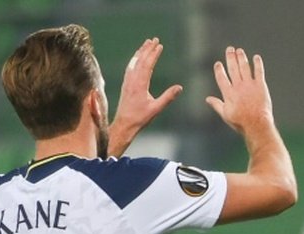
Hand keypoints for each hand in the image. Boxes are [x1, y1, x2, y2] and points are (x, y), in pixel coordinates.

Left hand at [109, 38, 182, 155]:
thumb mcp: (156, 109)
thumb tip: (179, 87)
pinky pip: (130, 67)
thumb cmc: (140, 118)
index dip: (154, 54)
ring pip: (134, 62)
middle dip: (148, 49)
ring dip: (140, 52)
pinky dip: (134, 59)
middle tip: (154, 39)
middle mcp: (132, 80)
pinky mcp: (126, 85)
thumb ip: (168, 97)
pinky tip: (136, 58)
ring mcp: (127, 82)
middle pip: (140, 60)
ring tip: (146, 43)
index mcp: (140, 85)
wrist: (124, 124)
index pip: (148, 65)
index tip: (159, 45)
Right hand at [206, 46, 274, 134]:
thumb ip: (217, 104)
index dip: (219, 69)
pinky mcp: (260, 86)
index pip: (221, 77)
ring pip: (244, 67)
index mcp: (228, 93)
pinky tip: (256, 57)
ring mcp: (249, 85)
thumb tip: (207, 99)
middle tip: (230, 49)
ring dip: (241, 57)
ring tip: (240, 51)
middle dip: (230, 57)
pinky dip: (257, 63)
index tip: (218, 63)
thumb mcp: (225, 114)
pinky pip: (259, 71)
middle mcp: (238, 86)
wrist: (257, 124)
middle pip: (233, 68)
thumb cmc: (240, 122)